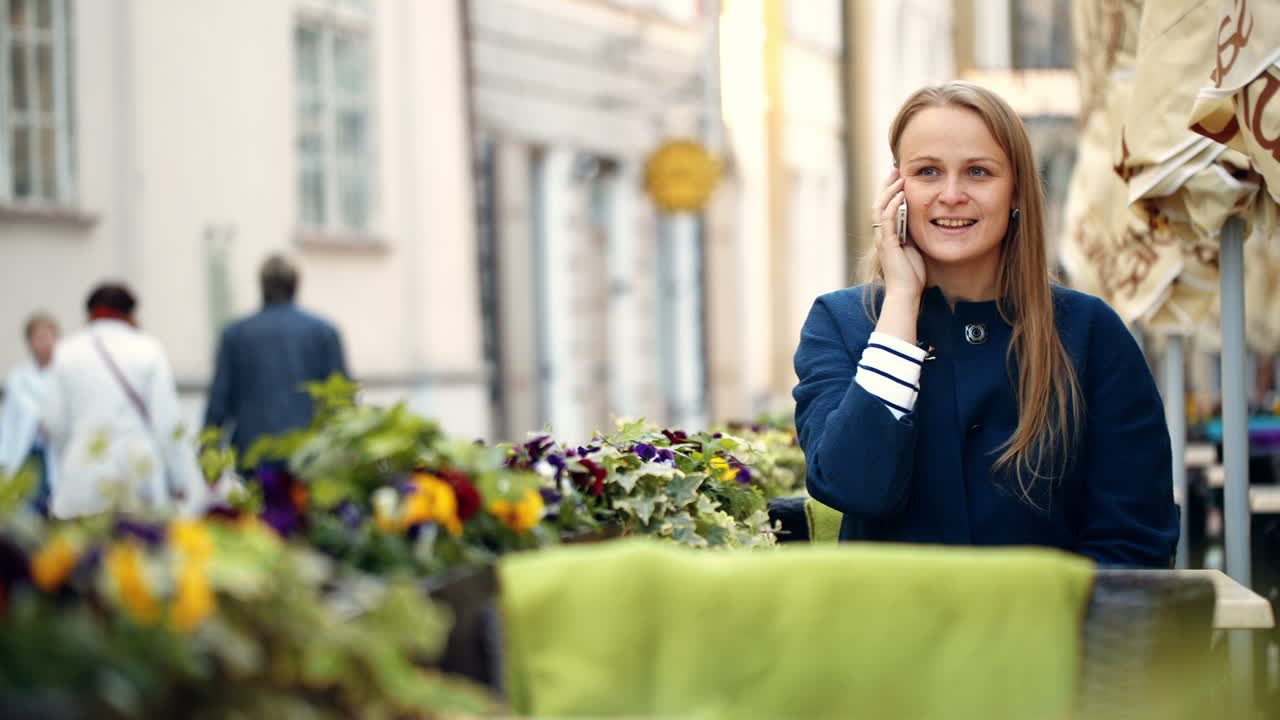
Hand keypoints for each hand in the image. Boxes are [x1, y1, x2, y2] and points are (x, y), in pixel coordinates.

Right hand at [873, 168, 925, 298]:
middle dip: (887, 185)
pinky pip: (887, 220)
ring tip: (898, 178)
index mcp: (887, 235)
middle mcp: (881, 235)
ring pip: (880, 208)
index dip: (890, 191)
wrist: (906, 293)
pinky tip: (901, 196)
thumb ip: (913, 233)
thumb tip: (922, 219)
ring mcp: (882, 238)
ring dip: (889, 191)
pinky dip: (893, 206)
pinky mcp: (887, 243)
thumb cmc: (912, 275)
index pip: (885, 207)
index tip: (899, 177)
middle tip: (895, 170)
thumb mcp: (915, 248)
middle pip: (879, 203)